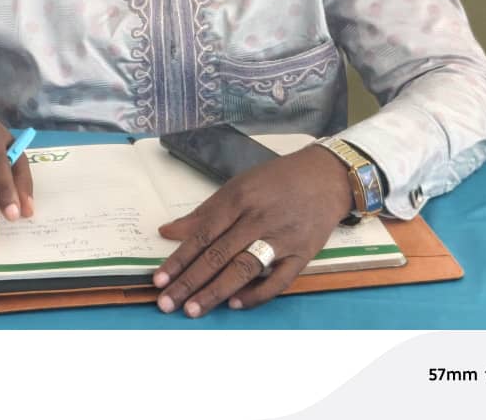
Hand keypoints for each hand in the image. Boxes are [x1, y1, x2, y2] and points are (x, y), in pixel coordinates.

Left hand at [153, 144, 352, 316]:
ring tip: (193, 309)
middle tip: (168, 303)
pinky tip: (235, 304)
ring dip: (216, 291)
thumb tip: (167, 231)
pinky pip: (279, 280)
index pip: (203, 234)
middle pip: (219, 254)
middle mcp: (258, 219)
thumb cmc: (276, 180)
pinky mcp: (303, 253)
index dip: (179, 258)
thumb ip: (203, 213)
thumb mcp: (237, 186)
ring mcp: (282, 238)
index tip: (159, 279)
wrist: (326, 177)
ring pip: (244, 268)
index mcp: (239, 199)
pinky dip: (257, 293)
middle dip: (190, 281)